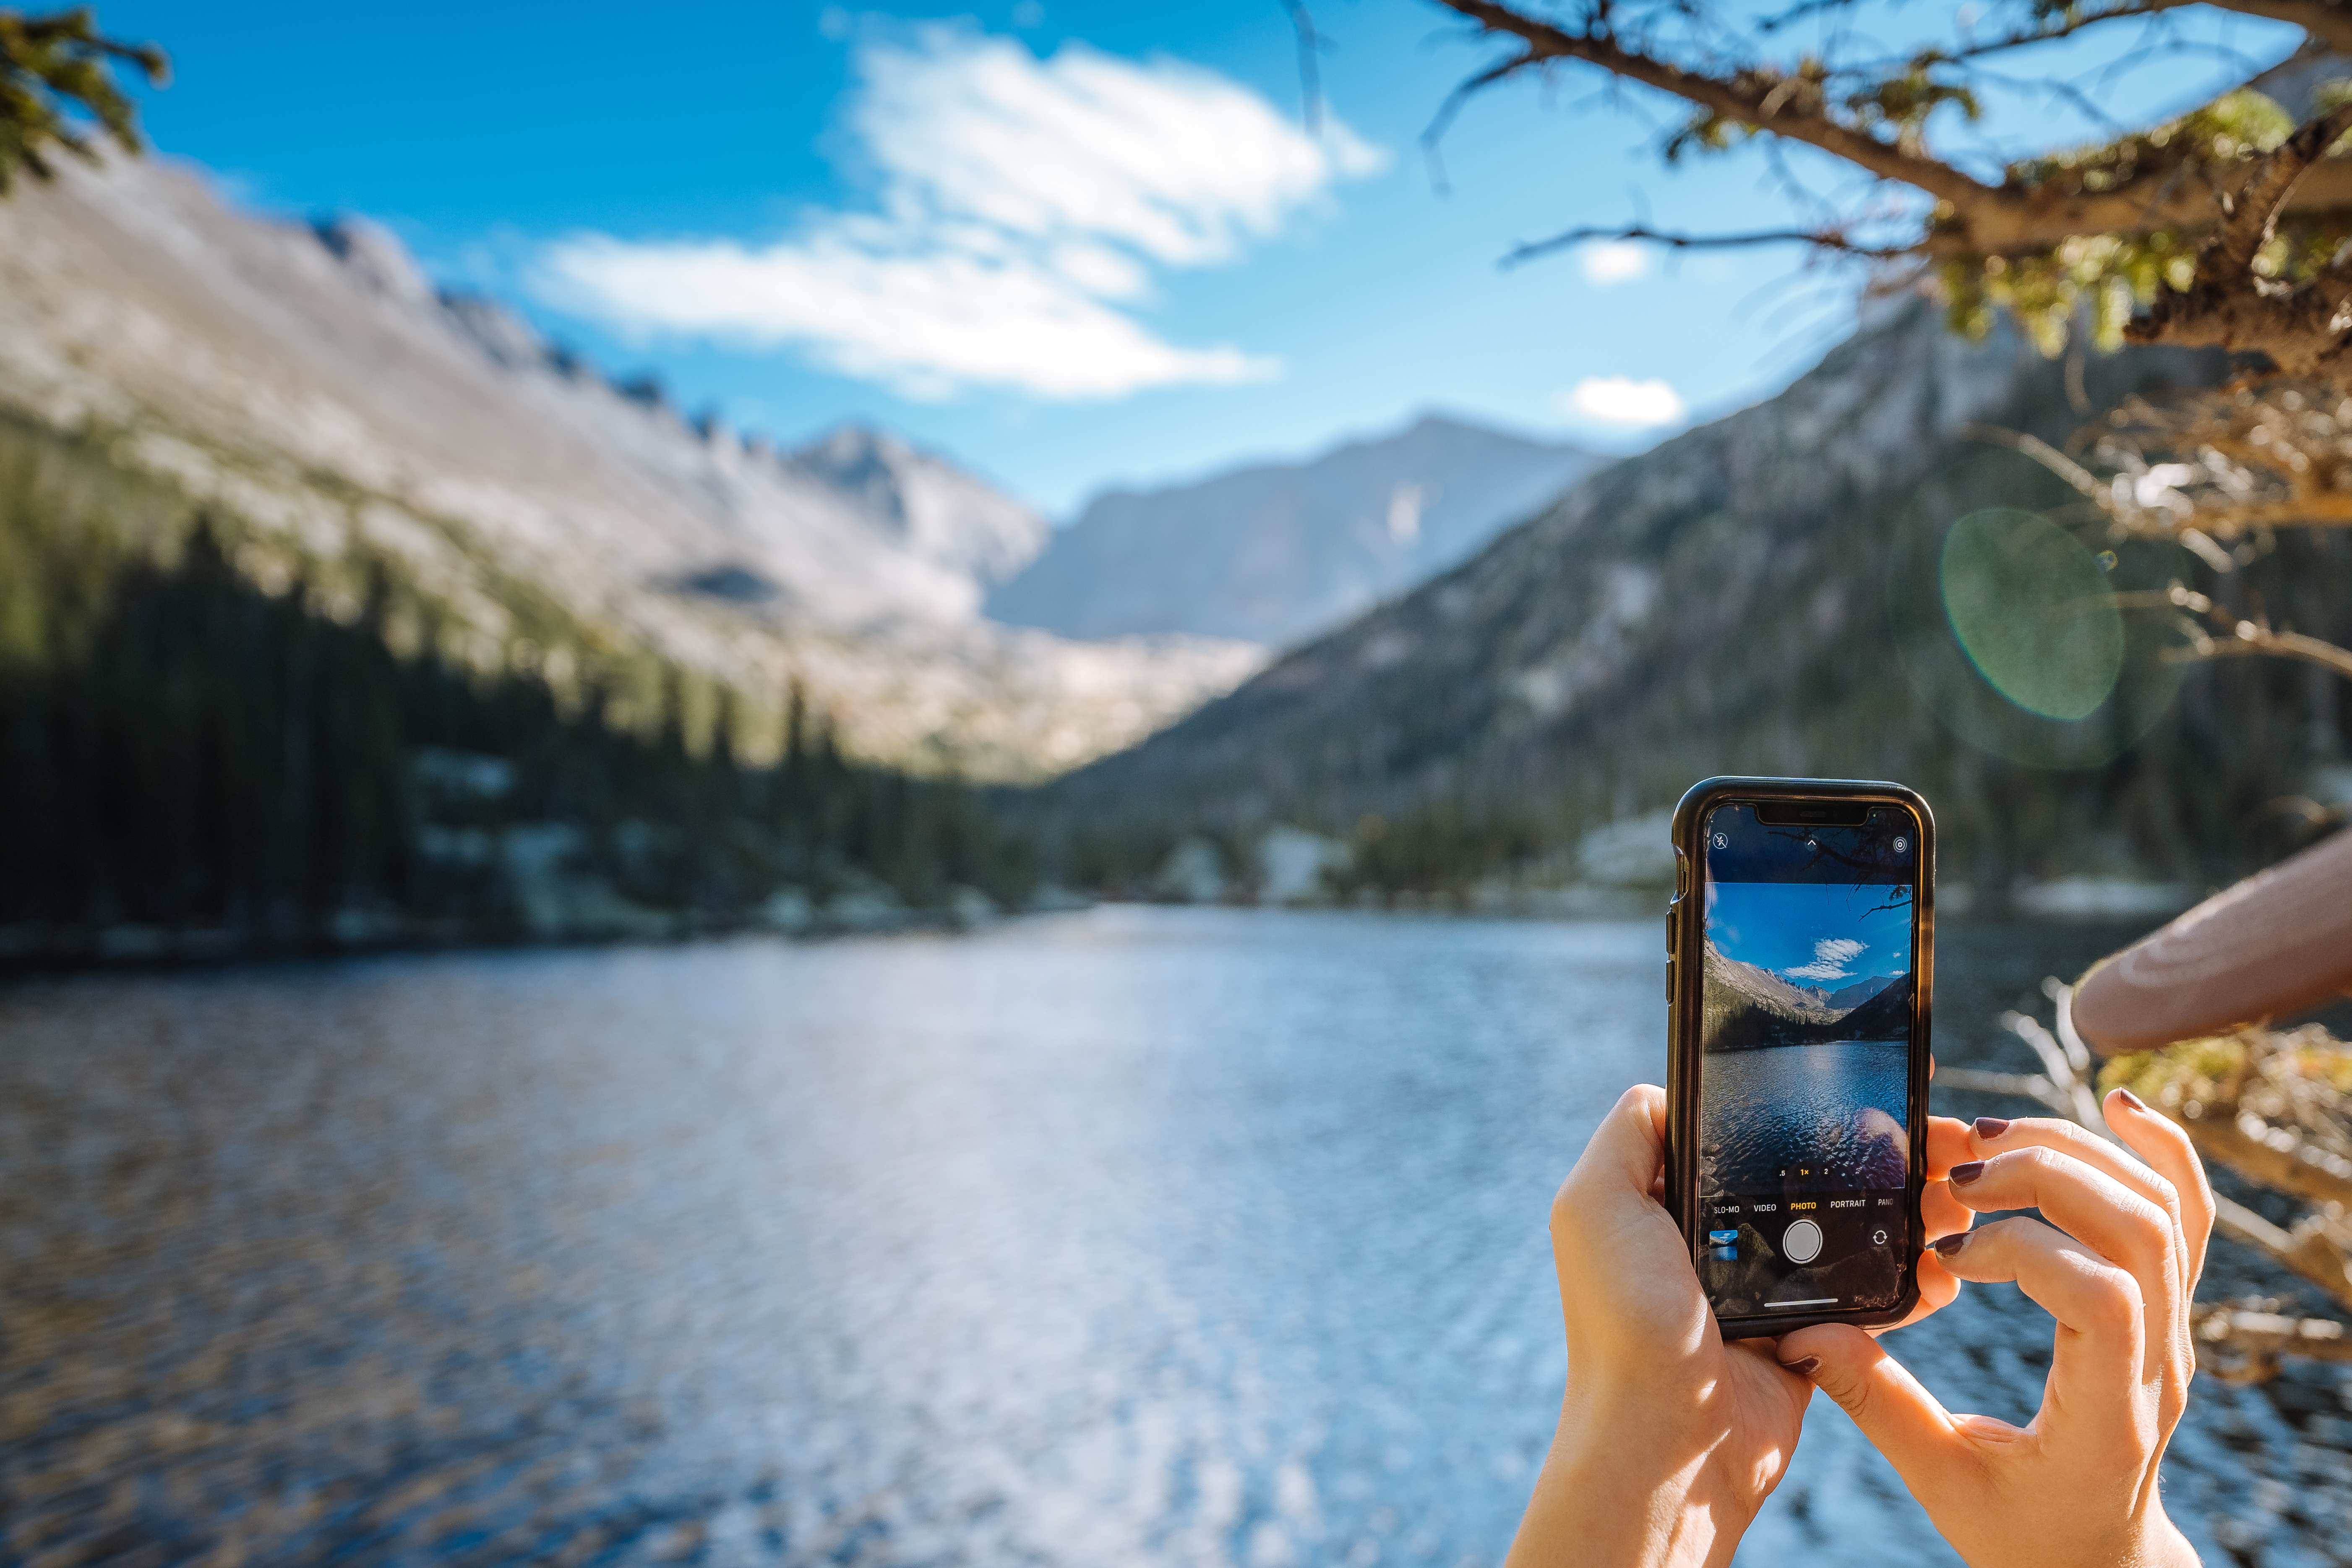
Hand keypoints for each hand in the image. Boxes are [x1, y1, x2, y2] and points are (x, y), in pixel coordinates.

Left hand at [1506, 1085, 1978, 1567]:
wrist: (1669, 1444)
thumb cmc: (1624, 1322)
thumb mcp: (1595, 1205)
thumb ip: (1628, 1133)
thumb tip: (1676, 1089)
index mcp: (1669, 1200)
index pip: (1739, 1131)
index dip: (1793, 1103)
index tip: (1860, 1077)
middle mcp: (1716, 1237)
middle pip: (1806, 1171)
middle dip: (1871, 1149)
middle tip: (1932, 1130)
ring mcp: (1769, 1286)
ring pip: (1850, 1225)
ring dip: (1906, 1205)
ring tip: (1953, 1188)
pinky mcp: (1813, 1334)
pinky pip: (1870, 1291)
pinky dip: (1911, 1274)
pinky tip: (1940, 1256)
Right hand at [1778, 1089, 2213, 1567]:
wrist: (2100, 1559)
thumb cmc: (2024, 1533)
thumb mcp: (1943, 1483)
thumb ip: (1878, 1404)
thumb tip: (1805, 1336)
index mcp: (2107, 1413)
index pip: (2100, 1295)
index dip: (2018, 1251)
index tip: (1943, 1260)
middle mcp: (2160, 1362)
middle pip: (2138, 1227)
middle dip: (2041, 1176)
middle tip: (1957, 1178)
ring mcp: (2175, 1330)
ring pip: (2163, 1207)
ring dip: (2078, 1152)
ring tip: (1992, 1144)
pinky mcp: (2169, 1307)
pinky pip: (2190, 1214)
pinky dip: (2161, 1150)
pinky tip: (2116, 1104)